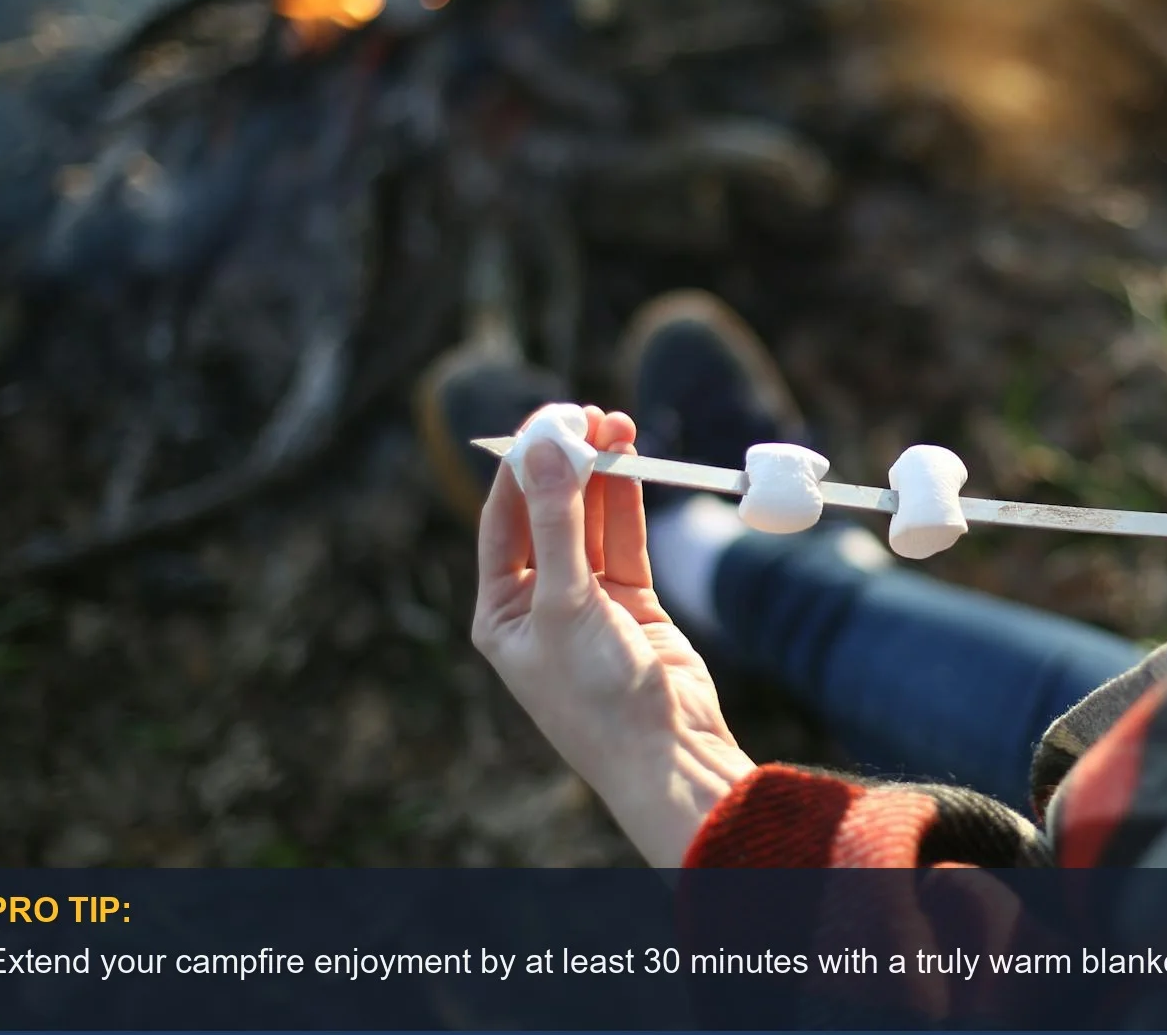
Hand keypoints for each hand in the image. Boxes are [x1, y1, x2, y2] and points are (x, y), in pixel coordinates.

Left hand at [472, 405, 754, 866]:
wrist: (666, 753)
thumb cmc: (596, 696)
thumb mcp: (564, 602)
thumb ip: (557, 522)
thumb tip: (546, 449)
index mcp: (499, 615)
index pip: (502, 523)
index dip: (522, 468)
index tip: (544, 420)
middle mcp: (539, 605)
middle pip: (548, 516)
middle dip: (566, 465)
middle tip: (584, 414)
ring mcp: (588, 603)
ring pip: (591, 523)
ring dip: (601, 477)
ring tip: (616, 426)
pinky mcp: (634, 604)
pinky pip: (625, 541)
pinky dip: (628, 504)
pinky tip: (631, 463)